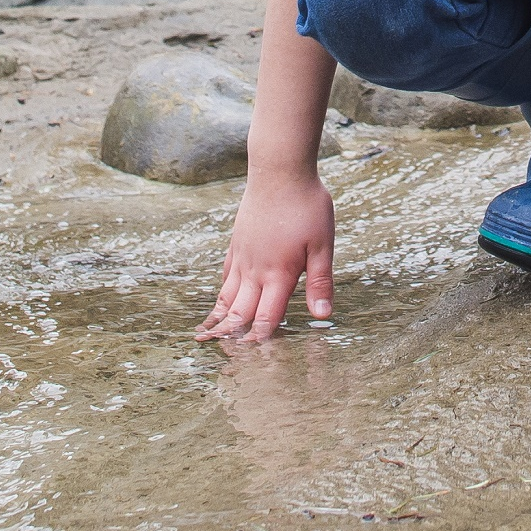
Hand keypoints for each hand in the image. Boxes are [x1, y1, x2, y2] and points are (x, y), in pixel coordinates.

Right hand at [197, 163, 334, 342]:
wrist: (279, 171)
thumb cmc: (306, 205)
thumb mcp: (323, 244)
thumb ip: (321, 281)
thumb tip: (323, 315)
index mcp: (279, 273)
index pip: (266, 316)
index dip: (261, 339)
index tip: (254, 360)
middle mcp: (256, 270)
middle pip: (241, 311)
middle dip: (232, 337)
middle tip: (222, 358)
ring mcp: (243, 256)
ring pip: (227, 295)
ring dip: (220, 319)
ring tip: (207, 337)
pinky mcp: (237, 242)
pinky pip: (226, 274)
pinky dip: (221, 292)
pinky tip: (221, 299)